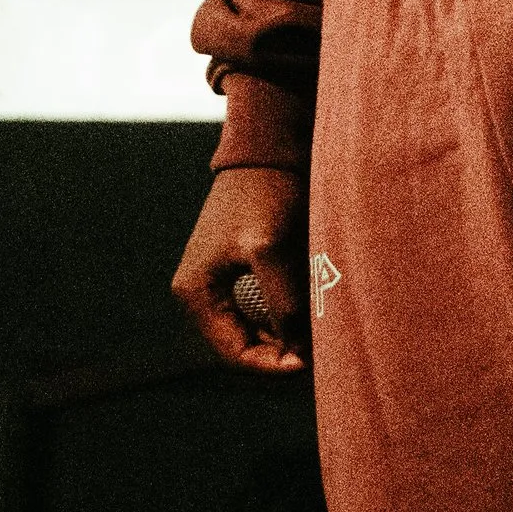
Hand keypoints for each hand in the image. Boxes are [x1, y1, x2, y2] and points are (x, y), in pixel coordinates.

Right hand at [173, 167, 309, 372]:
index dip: (272, 363)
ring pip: (253, 326)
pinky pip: (259, 305)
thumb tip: (296, 349)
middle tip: (317, 350)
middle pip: (242, 343)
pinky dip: (282, 312)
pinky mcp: (236, 267)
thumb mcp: (269, 250)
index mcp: (195, 292)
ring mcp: (216, 280)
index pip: (233, 353)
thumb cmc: (264, 193)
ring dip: (282, 333)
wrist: (267, 147)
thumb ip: (280, 302)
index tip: (310, 360)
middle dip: (278, 350)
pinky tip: (307, 311)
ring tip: (314, 332)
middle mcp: (199, 291)